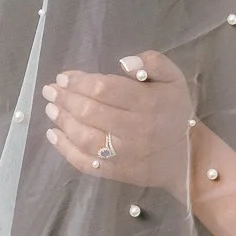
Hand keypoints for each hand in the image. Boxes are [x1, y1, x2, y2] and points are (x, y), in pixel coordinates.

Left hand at [41, 51, 194, 196]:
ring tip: (50, 107)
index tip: (64, 76)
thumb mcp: (174, 79)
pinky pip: (85, 162)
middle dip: (66, 99)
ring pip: (84, 137)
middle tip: (50, 90)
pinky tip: (53, 134)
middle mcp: (134, 130)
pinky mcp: (115, 173)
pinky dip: (64, 149)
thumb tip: (124, 62)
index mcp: (148, 103)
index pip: (105, 89)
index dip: (80, 81)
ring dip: (62, 120)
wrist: (185, 157)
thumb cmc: (174, 112)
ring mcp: (123, 155)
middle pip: (90, 112)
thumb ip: (153, 63)